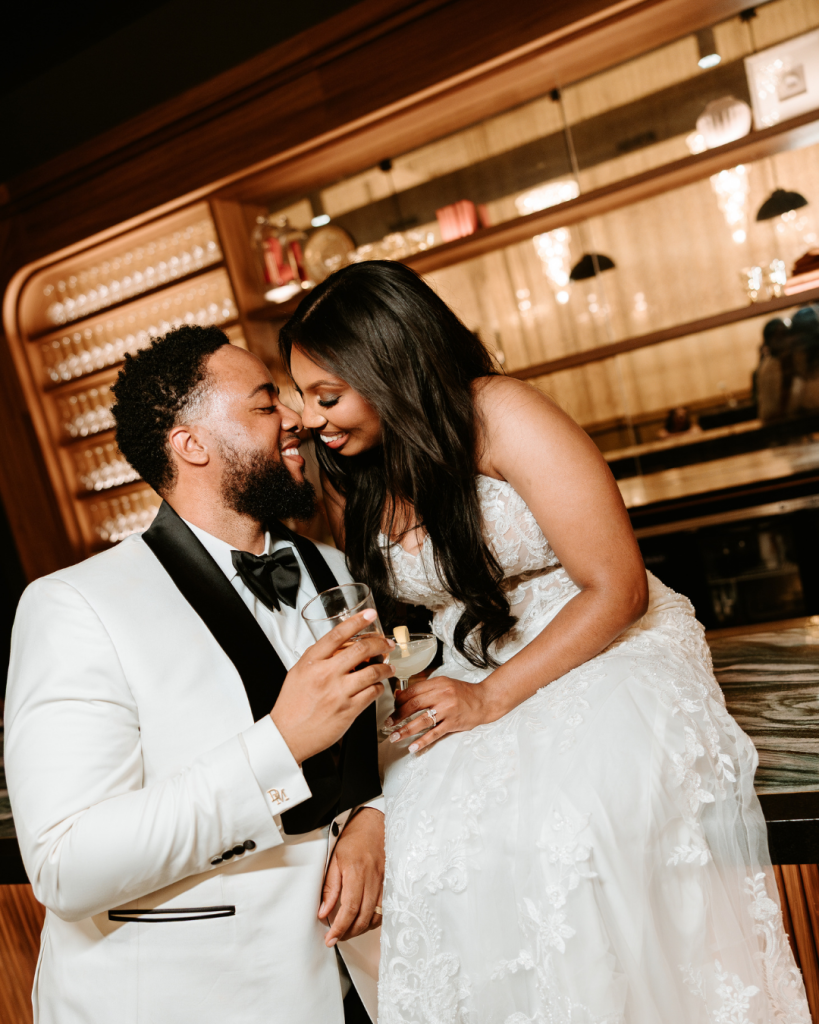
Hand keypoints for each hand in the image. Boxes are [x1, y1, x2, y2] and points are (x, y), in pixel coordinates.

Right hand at [271, 611, 394, 763]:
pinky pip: (372, 692)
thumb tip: (341, 647)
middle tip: (387, 644)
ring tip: (388, 667)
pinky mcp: (349, 710)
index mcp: (312, 662)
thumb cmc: (292, 705)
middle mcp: (326, 674)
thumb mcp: (299, 672)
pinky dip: (378, 687)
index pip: (338, 634)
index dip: (357, 621)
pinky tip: (376, 686)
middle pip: (361, 649)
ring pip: (372, 671)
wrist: (287, 735)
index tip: (370, 615)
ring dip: (385, 667)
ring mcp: (338, 692)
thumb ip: (319, 658)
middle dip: (380, 643)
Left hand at [320, 808, 384, 946]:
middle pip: (363, 917)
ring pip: (376, 916)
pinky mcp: (390, 883)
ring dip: (361, 929)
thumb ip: (330, 887)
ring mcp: (384, 882)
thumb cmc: (353, 839)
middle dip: (349, 933)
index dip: (340, 927)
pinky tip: (363, 921)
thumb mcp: (334, 859)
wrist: (373, 824)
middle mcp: (373, 879)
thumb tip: (324, 913)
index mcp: (357, 872)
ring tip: (347, 931)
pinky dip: (373, 920)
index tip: (330, 939)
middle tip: (336, 938)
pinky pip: (384, 909)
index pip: (349, 908)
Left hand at [385, 675, 493, 753]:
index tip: (392, 708)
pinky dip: (423, 741)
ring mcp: (448, 709)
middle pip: (414, 705)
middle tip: (388, 724)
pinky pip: (435, 733)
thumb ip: (424, 689)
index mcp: (438, 683)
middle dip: (398, 716)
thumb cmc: (463, 693)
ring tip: (395, 736)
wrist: (485, 700)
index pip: (413, 691)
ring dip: (405, 730)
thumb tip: (400, 695)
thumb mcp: (443, 685)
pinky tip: (413, 746)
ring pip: (422, 720)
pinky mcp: (453, 723)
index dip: (399, 701)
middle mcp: (442, 695)